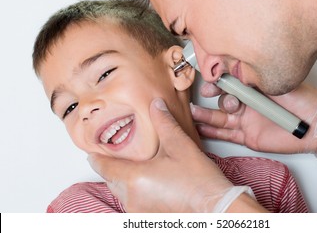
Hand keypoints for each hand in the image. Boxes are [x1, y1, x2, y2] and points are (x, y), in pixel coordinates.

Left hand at [88, 98, 259, 211]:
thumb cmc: (198, 180)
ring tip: (134, 166)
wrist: (215, 207)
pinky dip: (134, 191)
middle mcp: (131, 198)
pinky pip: (132, 202)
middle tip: (116, 155)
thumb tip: (156, 105)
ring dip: (123, 179)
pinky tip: (149, 182)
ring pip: (121, 192)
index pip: (103, 167)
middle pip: (111, 180)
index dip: (97, 157)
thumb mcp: (179, 144)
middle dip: (112, 167)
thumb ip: (164, 122)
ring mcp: (138, 211)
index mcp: (134, 178)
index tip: (93, 151)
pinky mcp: (148, 218)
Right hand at [193, 82, 316, 162]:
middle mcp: (247, 102)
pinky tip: (200, 129)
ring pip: (220, 117)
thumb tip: (235, 74)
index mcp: (254, 87)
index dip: (218, 80)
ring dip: (205, 115)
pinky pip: (226, 134)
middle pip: (222, 98)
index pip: (230, 82)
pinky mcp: (247, 136)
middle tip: (207, 93)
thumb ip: (255, 81)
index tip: (210, 79)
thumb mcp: (277, 85)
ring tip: (192, 114)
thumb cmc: (303, 101)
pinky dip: (212, 132)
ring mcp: (246, 120)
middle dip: (212, 95)